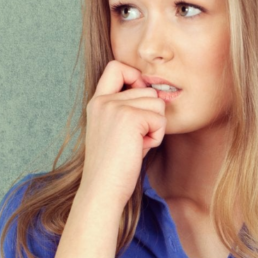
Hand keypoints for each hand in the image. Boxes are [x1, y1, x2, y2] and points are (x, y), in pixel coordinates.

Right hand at [79, 60, 165, 207]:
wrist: (102, 189)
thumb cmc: (113, 166)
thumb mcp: (115, 130)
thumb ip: (129, 108)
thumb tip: (160, 93)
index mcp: (97, 102)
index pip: (116, 67)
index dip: (134, 76)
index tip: (139, 100)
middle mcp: (103, 100)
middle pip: (147, 90)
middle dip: (150, 115)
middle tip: (133, 139)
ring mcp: (115, 107)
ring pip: (156, 103)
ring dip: (154, 127)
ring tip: (135, 145)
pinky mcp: (130, 118)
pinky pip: (160, 119)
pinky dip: (155, 137)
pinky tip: (139, 149)